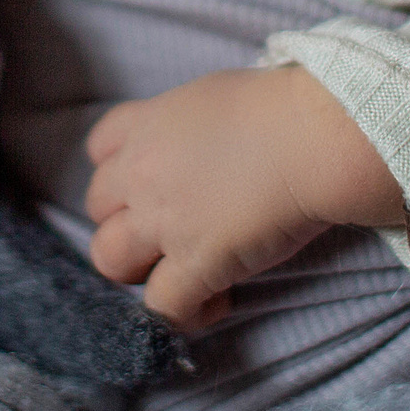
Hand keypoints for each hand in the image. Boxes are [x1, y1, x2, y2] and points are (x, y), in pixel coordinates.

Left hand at [82, 65, 403, 328]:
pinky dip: (183, 314)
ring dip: (139, 269)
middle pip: (97, 207)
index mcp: (149, 124)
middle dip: (126, 220)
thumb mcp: (218, 96)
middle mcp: (143, 172)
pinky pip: (163, 307)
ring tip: (179, 270)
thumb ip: (193, 126)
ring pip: (109, 259)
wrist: (313, 137)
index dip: (120, 169)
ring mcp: (163, 221)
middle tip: (170, 229)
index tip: (151, 181)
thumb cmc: (284, 106)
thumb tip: (206, 147)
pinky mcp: (195, 263)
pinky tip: (216, 303)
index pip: (100, 148)